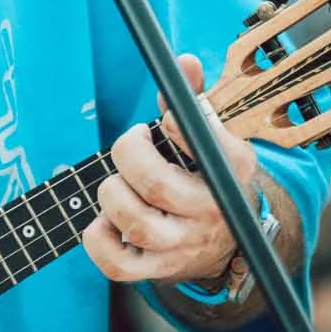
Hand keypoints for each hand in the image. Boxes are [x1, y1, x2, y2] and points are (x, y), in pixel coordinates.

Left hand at [80, 53, 259, 287]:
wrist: (226, 238)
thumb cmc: (205, 173)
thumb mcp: (210, 137)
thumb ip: (192, 99)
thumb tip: (184, 62)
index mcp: (231, 172)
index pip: (211, 149)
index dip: (176, 129)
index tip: (163, 121)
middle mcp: (213, 212)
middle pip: (156, 185)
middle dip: (128, 154)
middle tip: (131, 144)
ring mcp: (186, 246)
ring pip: (136, 224)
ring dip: (112, 194)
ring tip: (119, 183)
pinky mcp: (160, 270)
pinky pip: (119, 265)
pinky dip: (98, 240)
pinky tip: (103, 221)